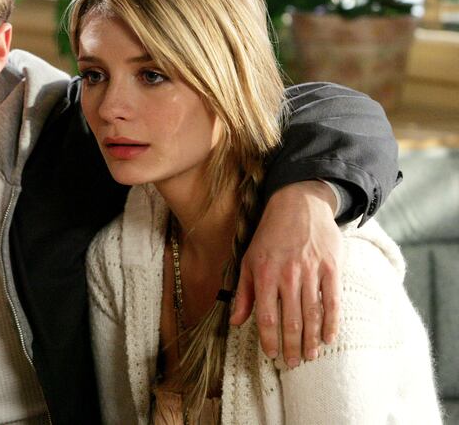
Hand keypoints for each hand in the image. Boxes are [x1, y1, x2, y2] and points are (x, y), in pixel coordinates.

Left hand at [229, 180, 342, 367]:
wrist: (298, 204)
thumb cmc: (269, 235)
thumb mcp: (249, 260)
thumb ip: (243, 292)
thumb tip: (236, 322)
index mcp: (264, 274)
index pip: (265, 315)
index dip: (268, 339)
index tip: (271, 354)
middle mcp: (287, 274)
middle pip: (290, 320)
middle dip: (291, 346)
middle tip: (291, 364)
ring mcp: (311, 271)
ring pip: (312, 314)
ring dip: (310, 339)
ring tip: (309, 357)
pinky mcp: (331, 267)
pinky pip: (332, 300)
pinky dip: (331, 322)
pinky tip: (329, 338)